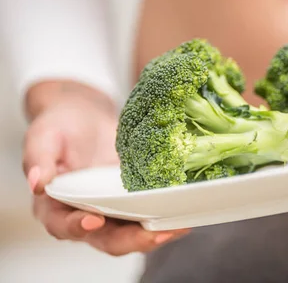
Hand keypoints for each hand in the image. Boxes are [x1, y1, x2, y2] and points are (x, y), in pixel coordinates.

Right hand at [22, 80, 189, 255]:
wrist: (84, 115)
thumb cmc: (60, 126)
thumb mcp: (44, 136)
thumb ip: (39, 158)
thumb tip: (37, 182)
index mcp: (55, 206)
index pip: (64, 225)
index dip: (78, 227)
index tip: (95, 220)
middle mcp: (84, 215)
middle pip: (107, 239)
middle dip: (133, 239)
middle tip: (158, 233)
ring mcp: (112, 210)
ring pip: (133, 232)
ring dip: (156, 232)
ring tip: (178, 225)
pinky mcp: (133, 199)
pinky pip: (149, 212)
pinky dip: (166, 214)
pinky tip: (184, 210)